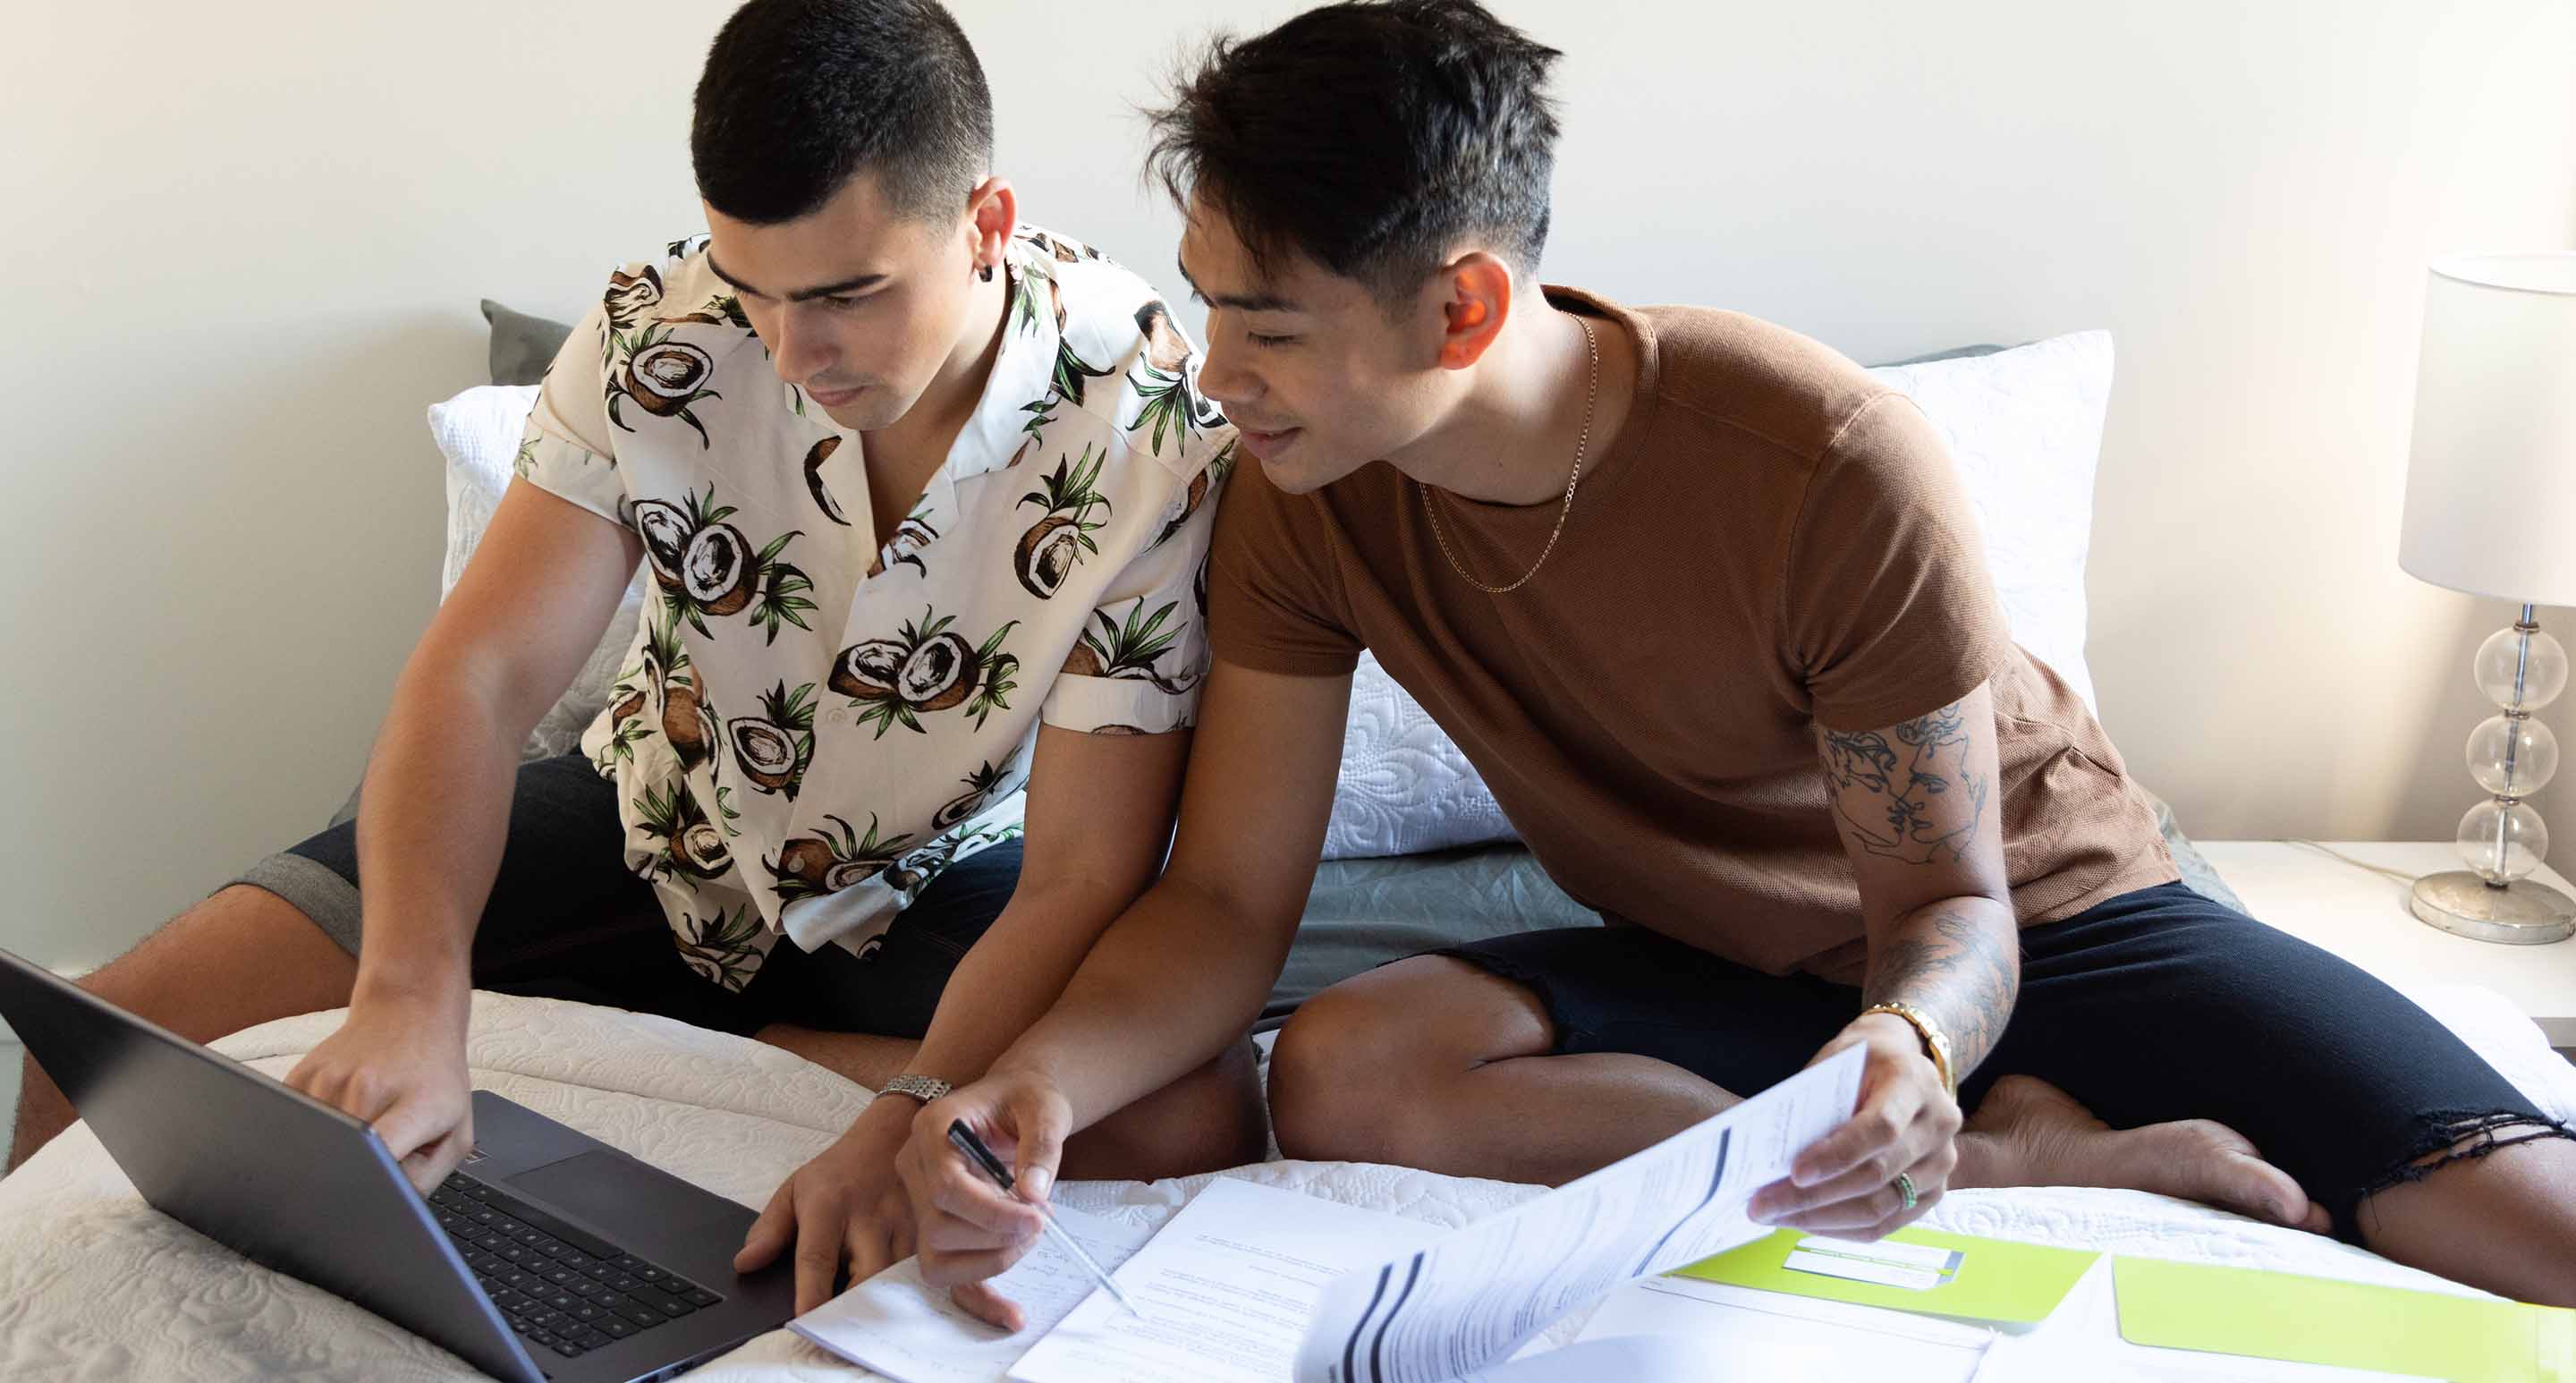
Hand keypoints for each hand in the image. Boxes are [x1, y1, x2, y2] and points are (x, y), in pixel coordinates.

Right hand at [284, 988, 472, 1194]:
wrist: (410, 1015)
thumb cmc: (437, 1078)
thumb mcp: (456, 1131)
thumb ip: (424, 1179)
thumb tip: (385, 1210)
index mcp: (413, 1105)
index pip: (381, 1154)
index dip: (368, 1187)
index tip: (361, 1206)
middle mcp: (366, 1088)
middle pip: (340, 1158)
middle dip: (348, 1176)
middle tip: (364, 1172)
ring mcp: (328, 1080)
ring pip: (313, 1146)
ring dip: (330, 1151)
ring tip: (360, 1127)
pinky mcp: (299, 1077)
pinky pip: (295, 1126)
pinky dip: (311, 1134)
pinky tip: (338, 1117)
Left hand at [736, 1098, 917, 1312]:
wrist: (890, 1136)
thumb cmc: (838, 1172)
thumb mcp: (794, 1190)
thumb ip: (769, 1229)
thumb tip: (745, 1264)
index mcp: (828, 1205)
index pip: (817, 1257)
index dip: (811, 1293)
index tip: (805, 1320)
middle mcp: (868, 1216)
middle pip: (867, 1274)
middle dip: (853, 1305)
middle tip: (838, 1327)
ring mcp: (903, 1223)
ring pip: (896, 1277)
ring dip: (880, 1301)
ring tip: (864, 1316)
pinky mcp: (925, 1230)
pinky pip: (917, 1269)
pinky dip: (903, 1287)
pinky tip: (893, 1296)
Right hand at [896, 1067, 1072, 1330]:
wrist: (1015, 1101)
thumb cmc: (1025, 1099)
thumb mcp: (1043, 1108)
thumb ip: (1040, 1146)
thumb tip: (1033, 1194)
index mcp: (932, 1127)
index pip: (946, 1186)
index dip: (991, 1212)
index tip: (1037, 1219)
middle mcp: (914, 1167)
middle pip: (937, 1227)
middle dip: (995, 1236)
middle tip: (1039, 1222)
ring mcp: (919, 1201)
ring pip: (934, 1259)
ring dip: (989, 1262)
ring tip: (1028, 1239)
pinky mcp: (936, 1227)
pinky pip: (947, 1274)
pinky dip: (979, 1299)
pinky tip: (1012, 1314)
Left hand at [1746, 1013, 1959, 1238]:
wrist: (1901, 1064)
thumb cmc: (1861, 1062)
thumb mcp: (1836, 1062)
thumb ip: (1815, 1103)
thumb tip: (1772, 1155)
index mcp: (1915, 1082)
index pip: (1881, 1128)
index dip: (1838, 1155)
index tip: (1795, 1173)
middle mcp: (1939, 1124)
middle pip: (1876, 1174)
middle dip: (1814, 1196)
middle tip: (1763, 1205)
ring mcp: (1942, 1162)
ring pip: (1880, 1207)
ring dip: (1821, 1218)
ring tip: (1775, 1216)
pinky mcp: (1934, 1192)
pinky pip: (1885, 1224)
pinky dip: (1841, 1228)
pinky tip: (1805, 1222)